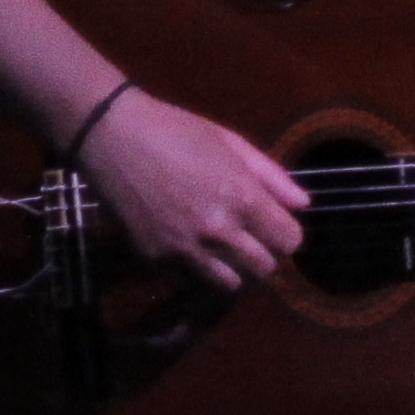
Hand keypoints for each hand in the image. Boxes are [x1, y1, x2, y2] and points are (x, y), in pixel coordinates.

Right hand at [82, 88, 314, 294]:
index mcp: (242, 197)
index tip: (272, 224)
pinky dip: (195, 270)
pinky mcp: (155, 259)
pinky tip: (187, 246)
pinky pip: (190, 281)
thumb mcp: (229, 142)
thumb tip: (303, 205)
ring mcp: (185, 249)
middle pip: (264, 268)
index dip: (285, 232)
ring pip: (230, 285)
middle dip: (262, 254)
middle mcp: (218, 230)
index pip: (289, 241)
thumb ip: (271, 176)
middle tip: (247, 237)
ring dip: (232, 269)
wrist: (111, 136)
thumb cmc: (174, 130)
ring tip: (220, 248)